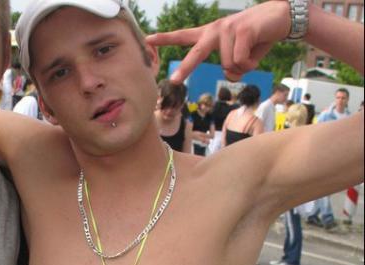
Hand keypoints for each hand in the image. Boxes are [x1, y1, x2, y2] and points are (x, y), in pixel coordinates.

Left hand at [146, 1, 289, 82]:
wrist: (282, 18)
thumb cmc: (257, 39)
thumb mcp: (241, 58)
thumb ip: (232, 68)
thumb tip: (230, 74)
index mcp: (210, 35)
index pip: (183, 36)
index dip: (165, 38)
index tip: (147, 39)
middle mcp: (216, 29)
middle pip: (196, 53)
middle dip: (185, 69)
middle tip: (173, 81)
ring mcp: (228, 28)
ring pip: (228, 64)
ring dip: (243, 66)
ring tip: (252, 52)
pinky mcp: (242, 29)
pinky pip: (240, 60)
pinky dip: (251, 62)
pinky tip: (257, 47)